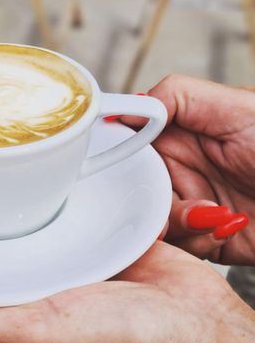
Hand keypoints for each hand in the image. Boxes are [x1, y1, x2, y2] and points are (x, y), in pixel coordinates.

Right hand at [124, 75, 253, 264]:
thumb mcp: (237, 106)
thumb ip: (179, 96)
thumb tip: (128, 104)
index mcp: (181, 135)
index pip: (131, 142)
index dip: (116, 154)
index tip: (106, 165)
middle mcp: (181, 170)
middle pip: (134, 187)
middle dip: (143, 199)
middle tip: (163, 205)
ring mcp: (192, 205)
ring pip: (152, 220)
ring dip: (176, 223)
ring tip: (213, 213)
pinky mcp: (206, 238)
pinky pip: (181, 247)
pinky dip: (198, 240)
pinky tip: (227, 225)